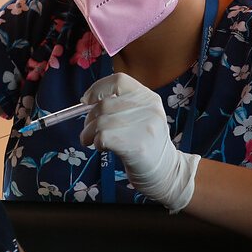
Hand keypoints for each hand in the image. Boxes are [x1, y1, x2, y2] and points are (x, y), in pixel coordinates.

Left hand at [79, 73, 200, 211]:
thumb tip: (87, 100)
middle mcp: (149, 108)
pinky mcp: (137, 146)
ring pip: (101, 122)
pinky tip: (102, 147)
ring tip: (91, 141)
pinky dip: (96, 142)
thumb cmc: (144, 141)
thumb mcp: (141, 115)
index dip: (98, 88)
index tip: (86, 100)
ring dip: (88, 133)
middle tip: (88, 130)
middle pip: (105, 104)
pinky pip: (103, 137)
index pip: (119, 81)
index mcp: (148, 97)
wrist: (165, 170)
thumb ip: (120, 104)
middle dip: (89, 118)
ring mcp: (145, 127)